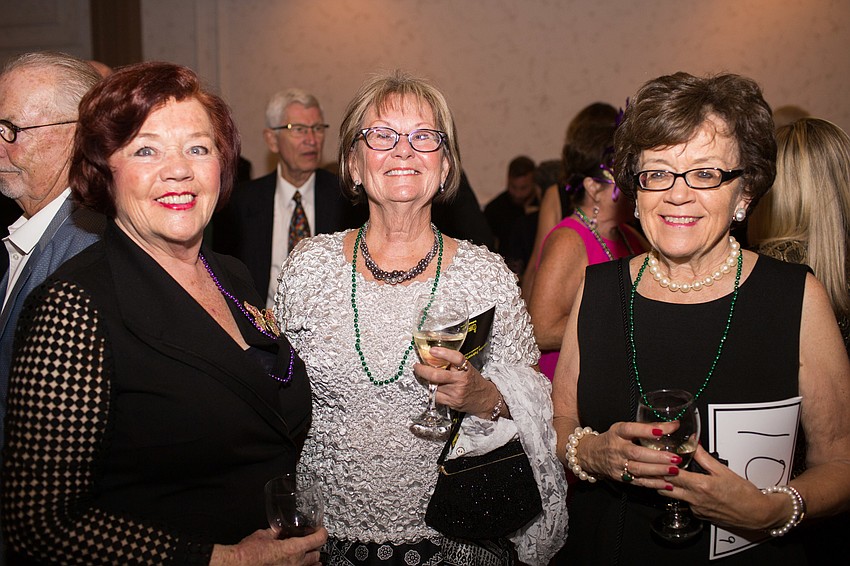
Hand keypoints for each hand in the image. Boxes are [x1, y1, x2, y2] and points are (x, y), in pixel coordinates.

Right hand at [210, 527, 327, 565]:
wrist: (238, 565)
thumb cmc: (249, 554)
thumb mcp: (263, 535)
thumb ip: (274, 533)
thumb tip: (277, 531)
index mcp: (293, 549)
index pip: (318, 539)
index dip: (322, 532)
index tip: (321, 530)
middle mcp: (296, 563)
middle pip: (316, 555)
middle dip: (315, 548)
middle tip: (312, 543)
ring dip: (311, 561)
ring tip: (310, 557)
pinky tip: (296, 564)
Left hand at [413, 347, 495, 417]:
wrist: (484, 399)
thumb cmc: (474, 381)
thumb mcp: (468, 369)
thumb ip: (453, 364)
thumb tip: (434, 356)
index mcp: (467, 370)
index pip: (457, 358)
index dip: (444, 353)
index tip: (432, 350)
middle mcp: (461, 381)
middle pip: (437, 375)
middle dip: (423, 370)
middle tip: (417, 366)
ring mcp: (456, 393)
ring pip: (434, 385)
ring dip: (426, 380)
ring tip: (425, 376)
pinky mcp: (451, 402)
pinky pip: (435, 395)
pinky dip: (431, 390)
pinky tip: (433, 387)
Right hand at [577, 421, 685, 485]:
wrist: (591, 454)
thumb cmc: (612, 439)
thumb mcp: (623, 429)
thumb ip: (646, 427)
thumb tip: (673, 426)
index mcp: (617, 432)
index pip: (630, 429)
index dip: (645, 430)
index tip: (661, 431)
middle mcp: (616, 448)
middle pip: (636, 453)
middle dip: (657, 457)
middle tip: (675, 458)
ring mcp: (617, 465)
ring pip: (638, 469)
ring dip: (658, 471)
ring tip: (675, 470)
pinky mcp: (620, 478)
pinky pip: (638, 482)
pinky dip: (654, 484)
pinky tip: (667, 484)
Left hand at [660, 445, 782, 529]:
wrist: (756, 514)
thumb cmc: (744, 493)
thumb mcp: (724, 470)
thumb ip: (704, 457)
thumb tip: (692, 442)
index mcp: (700, 485)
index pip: (672, 475)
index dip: (659, 467)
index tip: (651, 461)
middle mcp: (695, 499)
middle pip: (667, 488)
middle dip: (655, 479)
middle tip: (646, 470)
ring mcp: (696, 509)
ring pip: (673, 497)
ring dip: (665, 487)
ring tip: (658, 477)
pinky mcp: (700, 515)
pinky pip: (685, 504)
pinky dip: (681, 496)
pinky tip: (681, 489)